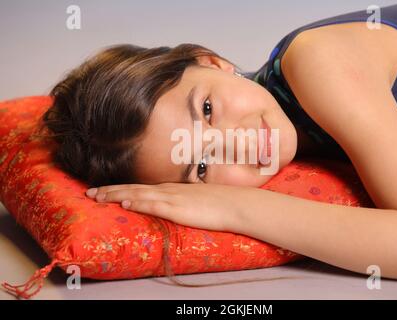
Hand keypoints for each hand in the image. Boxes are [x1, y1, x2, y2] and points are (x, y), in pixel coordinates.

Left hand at [85, 182, 263, 231]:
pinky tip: (125, 204)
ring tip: (97, 197)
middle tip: (89, 192)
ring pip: (138, 194)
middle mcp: (167, 190)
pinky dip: (138, 203)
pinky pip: (155, 205)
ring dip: (116, 195)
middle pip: (133, 188)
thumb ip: (179, 201)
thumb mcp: (194, 200)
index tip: (103, 190)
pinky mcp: (179, 208)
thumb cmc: (218, 203)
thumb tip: (167, 205)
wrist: (234, 203)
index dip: (120, 188)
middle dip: (110, 191)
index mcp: (171, 189)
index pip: (140, 187)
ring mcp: (172, 198)